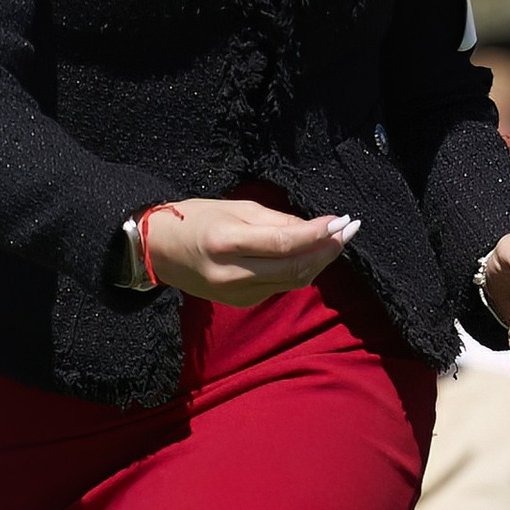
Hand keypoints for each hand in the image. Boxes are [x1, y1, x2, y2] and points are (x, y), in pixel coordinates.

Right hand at [143, 198, 356, 306]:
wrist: (159, 250)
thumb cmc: (195, 219)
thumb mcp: (234, 207)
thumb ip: (276, 220)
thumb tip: (315, 228)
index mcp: (226, 242)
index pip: (284, 243)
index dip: (318, 234)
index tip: (341, 221)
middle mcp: (232, 274)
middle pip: (295, 267)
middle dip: (328, 249)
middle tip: (350, 230)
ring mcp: (236, 293)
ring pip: (293, 281)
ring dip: (320, 261)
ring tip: (339, 240)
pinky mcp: (241, 302)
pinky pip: (280, 286)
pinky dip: (300, 270)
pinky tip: (311, 254)